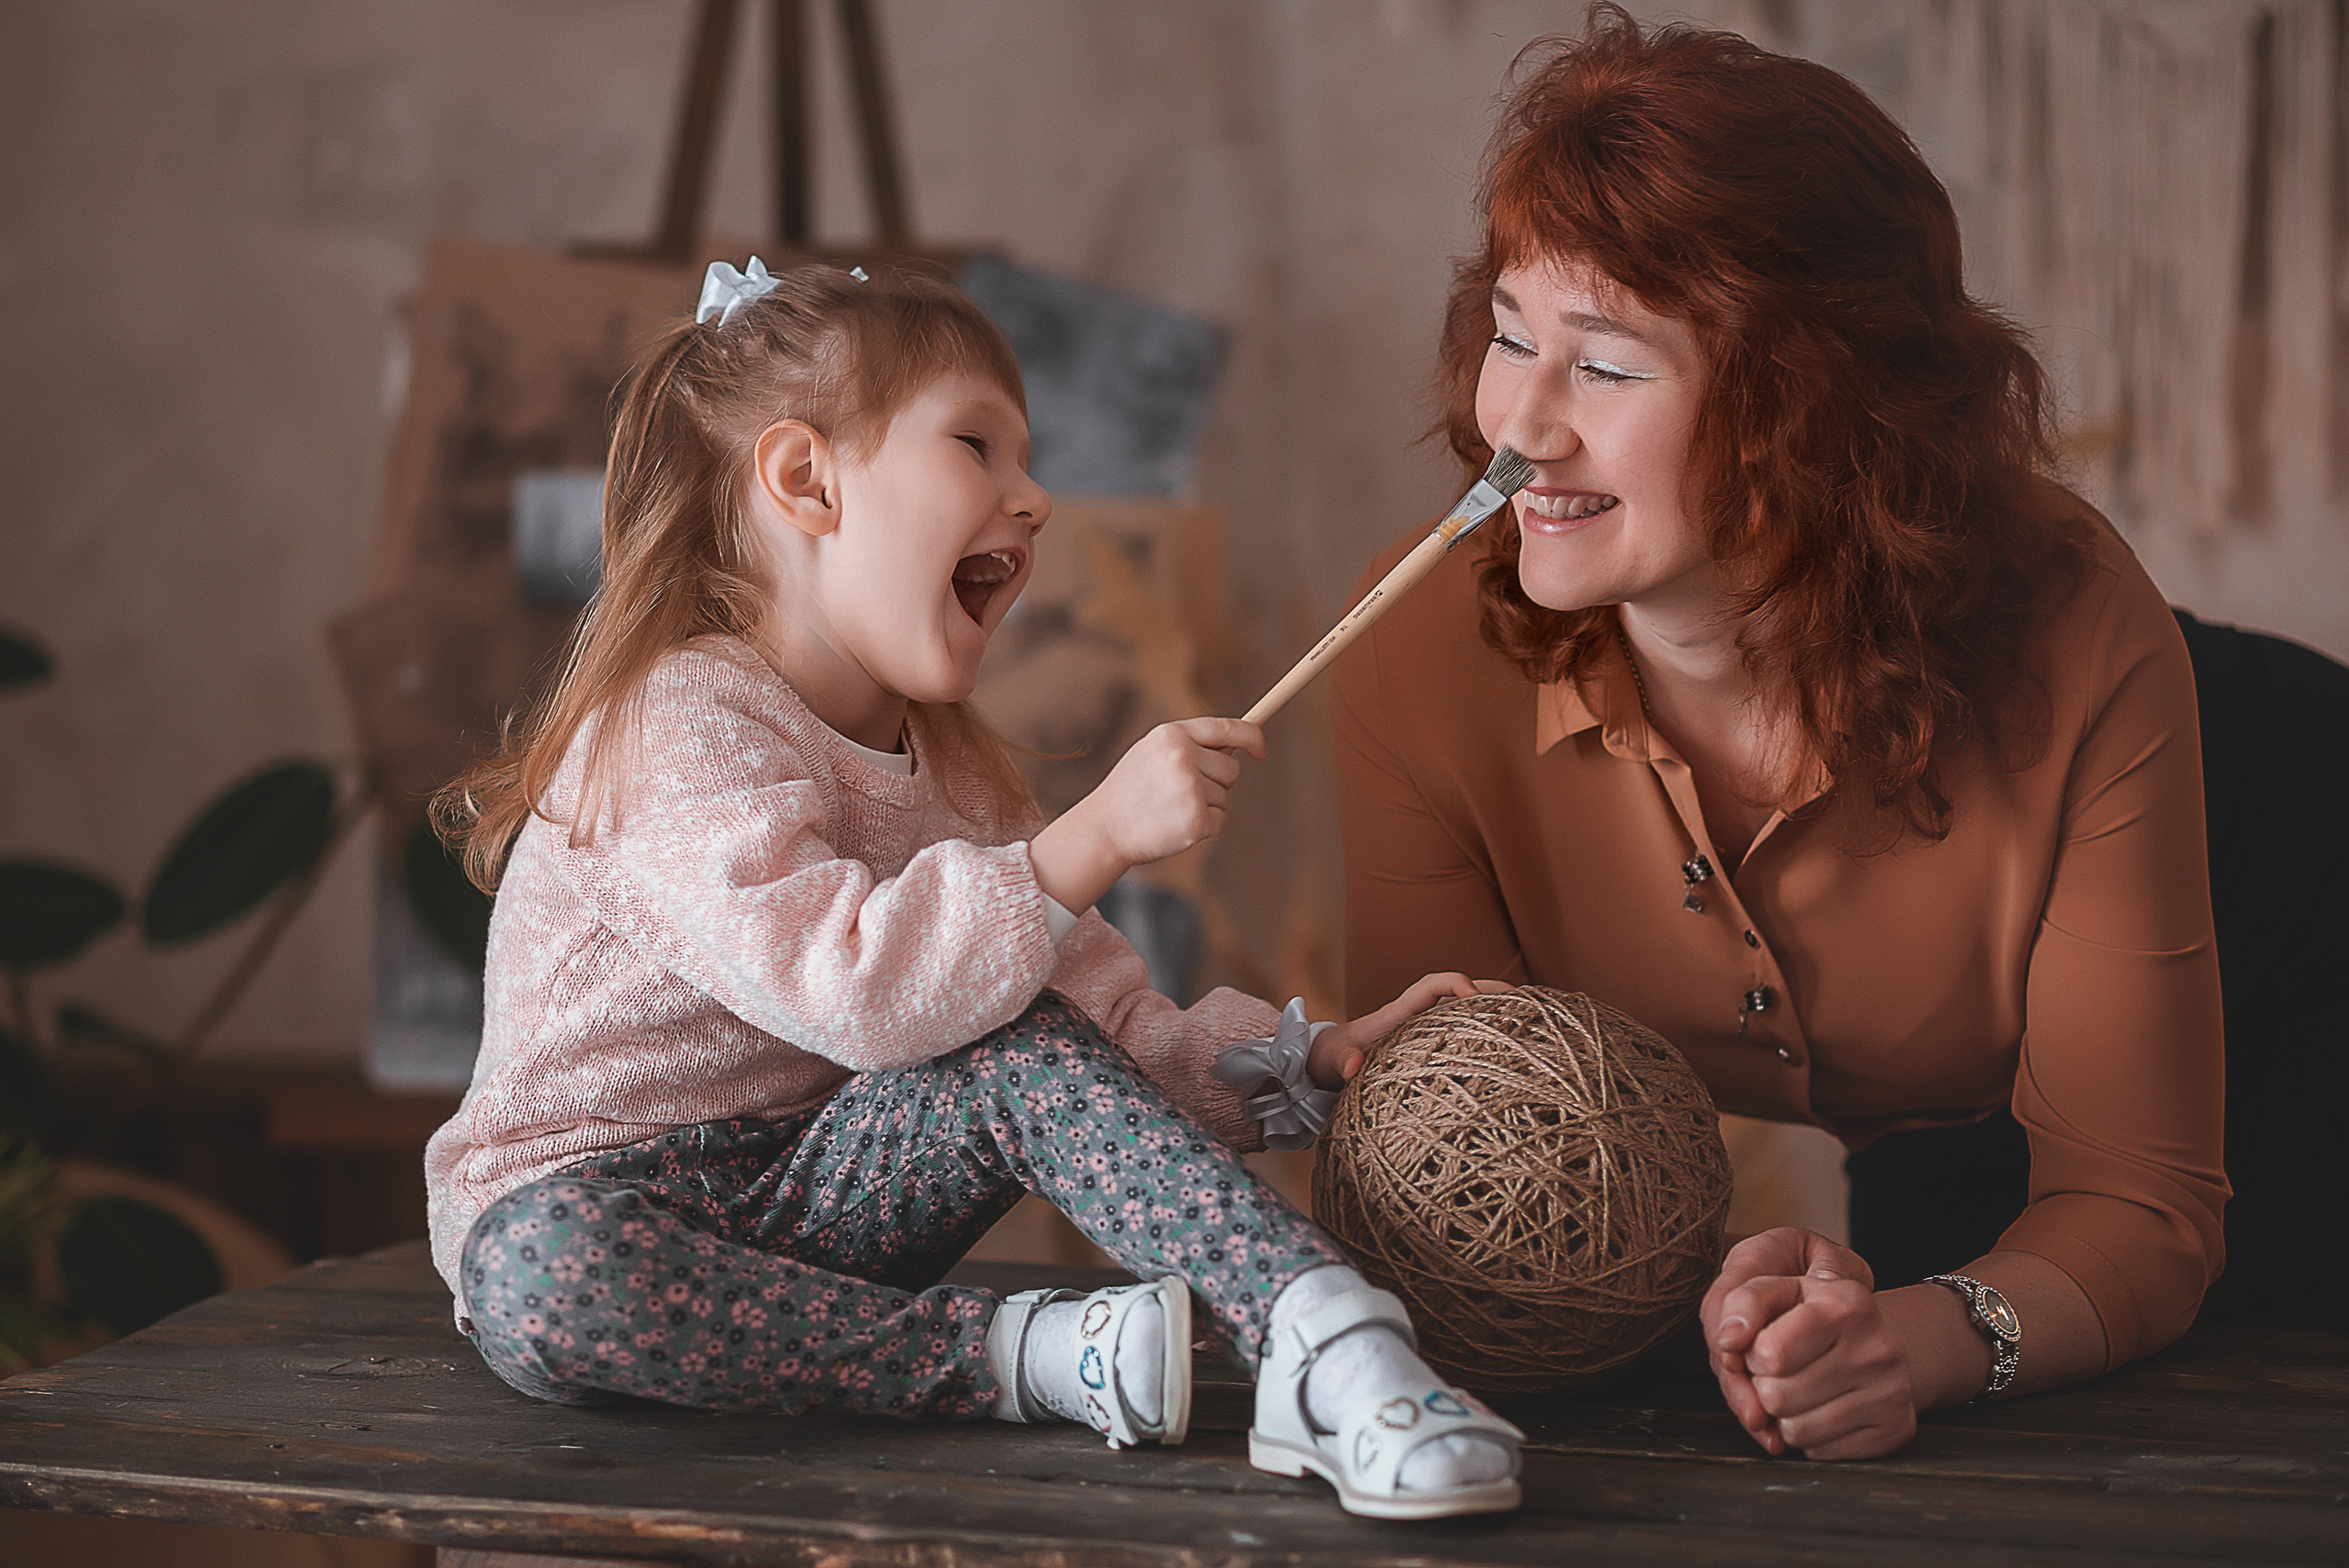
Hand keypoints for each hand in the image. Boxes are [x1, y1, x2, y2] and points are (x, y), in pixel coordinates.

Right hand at [1030, 718, 1264, 914]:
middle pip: (1231, 770)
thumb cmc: (1132, 790)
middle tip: (1182, 793)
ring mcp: (1189, 788)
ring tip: (1172, 809)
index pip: (1228, 728)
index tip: (1260, 751)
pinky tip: (1177, 826)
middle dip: (1216, 783)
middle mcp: (1182, 757)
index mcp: (1172, 735)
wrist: (1104, 828)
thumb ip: (1191, 745)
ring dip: (1207, 806)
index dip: (1252, 738)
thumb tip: (1239, 745)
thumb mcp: (1153, 752)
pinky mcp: (1195, 819)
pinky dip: (1205, 827)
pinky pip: (1220, 821)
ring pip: (1225, 797)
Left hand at [1304, 974, 1511, 1089]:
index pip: (1430, 986)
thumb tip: (1353, 1066)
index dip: (1453, 983)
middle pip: (1460, 991)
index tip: (1472, 994)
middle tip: (1526, 1002)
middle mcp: (1418, 1013)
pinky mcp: (1433, 1041)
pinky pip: (1466, 1029)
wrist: (1329, 1060)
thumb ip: (1343, 1062)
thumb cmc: (1333, 1057)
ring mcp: (1428, 1026)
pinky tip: (1513, 1043)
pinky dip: (1489, 1030)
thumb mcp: (1334, 1061)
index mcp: (1398, 1012)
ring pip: (1467, 1009)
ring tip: (1531, 1019)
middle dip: (1491, 990)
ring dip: (1497, 1009)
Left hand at [1701, 1228, 1916, 1460]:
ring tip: (1801, 1390)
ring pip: (1796, 1432)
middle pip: (1777, 1397)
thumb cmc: (1815, 1318)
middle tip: (1784, 1373)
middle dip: (1765, 1387)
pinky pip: (1822, 1453)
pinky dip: (1811, 1438)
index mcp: (1846, 1302)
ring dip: (1784, 1417)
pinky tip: (1823, 1410)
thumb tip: (1726, 1341)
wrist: (1875, 1344)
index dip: (1753, 1356)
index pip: (1769, 1353)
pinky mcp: (1895, 1430)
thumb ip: (1744, 1303)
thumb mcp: (1780, 1291)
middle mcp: (1876, 1347)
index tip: (1764, 1347)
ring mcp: (1891, 1392)